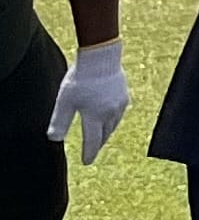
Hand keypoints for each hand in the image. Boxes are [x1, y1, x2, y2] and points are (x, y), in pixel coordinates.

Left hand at [45, 42, 122, 164]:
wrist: (101, 58)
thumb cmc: (80, 78)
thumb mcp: (64, 101)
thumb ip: (59, 121)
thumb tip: (53, 139)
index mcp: (94, 117)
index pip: (92, 141)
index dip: (88, 152)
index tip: (86, 162)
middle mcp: (110, 114)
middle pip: (104, 135)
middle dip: (98, 144)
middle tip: (93, 150)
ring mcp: (119, 105)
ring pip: (114, 125)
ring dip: (106, 133)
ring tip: (101, 136)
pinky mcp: (124, 96)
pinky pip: (119, 114)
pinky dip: (113, 120)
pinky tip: (109, 117)